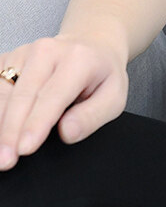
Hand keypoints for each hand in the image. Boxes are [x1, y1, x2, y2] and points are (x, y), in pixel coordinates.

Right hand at [0, 33, 128, 170]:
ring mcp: (24, 53)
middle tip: (5, 160)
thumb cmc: (102, 74)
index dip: (37, 123)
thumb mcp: (114, 96)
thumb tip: (67, 132)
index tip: (25, 148)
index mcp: (78, 60)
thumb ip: (92, 116)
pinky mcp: (7, 59)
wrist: (92, 45)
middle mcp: (47, 51)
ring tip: (0, 152)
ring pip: (1, 91)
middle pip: (22, 96)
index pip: (53, 96)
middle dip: (10, 131)